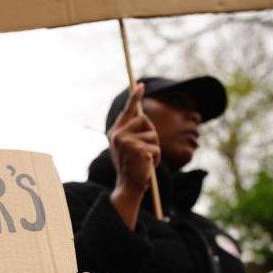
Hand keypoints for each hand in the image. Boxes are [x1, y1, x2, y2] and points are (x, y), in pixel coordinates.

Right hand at [108, 83, 160, 229]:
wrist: (128, 187)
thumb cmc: (132, 167)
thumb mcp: (129, 147)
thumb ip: (133, 131)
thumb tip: (142, 114)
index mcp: (115, 132)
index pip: (127, 111)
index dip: (134, 97)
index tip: (141, 85)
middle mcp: (118, 134)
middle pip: (145, 121)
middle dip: (152, 135)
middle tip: (145, 152)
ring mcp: (126, 141)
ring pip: (153, 136)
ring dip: (155, 149)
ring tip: (145, 161)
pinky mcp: (137, 149)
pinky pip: (156, 148)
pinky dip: (157, 159)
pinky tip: (147, 166)